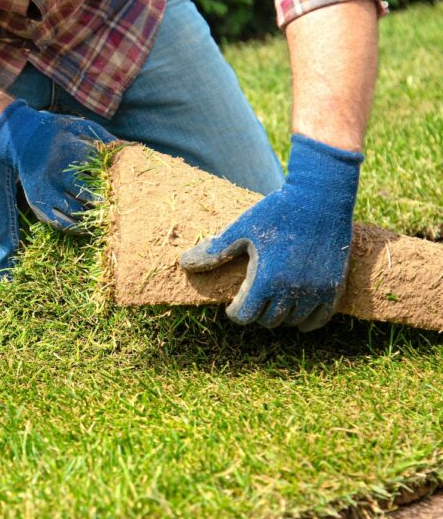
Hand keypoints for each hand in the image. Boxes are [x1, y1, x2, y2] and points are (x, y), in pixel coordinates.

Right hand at [0, 99, 115, 231]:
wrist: (22, 140)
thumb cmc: (59, 133)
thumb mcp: (80, 127)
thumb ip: (105, 139)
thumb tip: (132, 151)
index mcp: (68, 151)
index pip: (99, 172)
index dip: (115, 181)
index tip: (128, 189)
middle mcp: (55, 173)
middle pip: (89, 196)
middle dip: (106, 202)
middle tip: (120, 208)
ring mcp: (45, 191)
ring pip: (76, 213)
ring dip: (93, 218)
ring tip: (107, 218)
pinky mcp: (38, 204)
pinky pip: (61, 223)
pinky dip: (77, 227)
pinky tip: (88, 225)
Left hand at [179, 134, 362, 331]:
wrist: (320, 197)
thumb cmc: (276, 211)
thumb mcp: (242, 228)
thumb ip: (215, 250)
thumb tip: (183, 263)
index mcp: (266, 279)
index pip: (245, 316)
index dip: (235, 312)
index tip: (233, 305)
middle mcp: (291, 290)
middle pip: (268, 321)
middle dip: (256, 312)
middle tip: (252, 299)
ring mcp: (315, 291)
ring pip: (292, 321)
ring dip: (279, 316)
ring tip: (272, 302)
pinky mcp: (334, 287)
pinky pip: (318, 319)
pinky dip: (306, 321)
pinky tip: (296, 314)